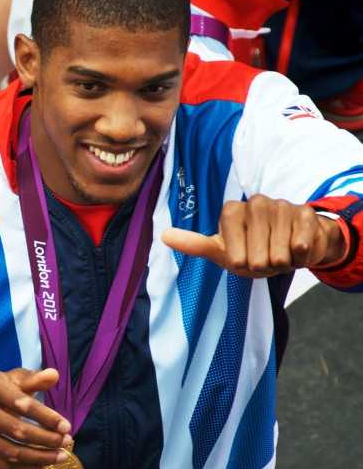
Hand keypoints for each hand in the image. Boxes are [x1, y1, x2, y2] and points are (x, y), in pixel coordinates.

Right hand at [0, 367, 72, 468]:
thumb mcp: (8, 380)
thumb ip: (32, 379)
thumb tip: (55, 375)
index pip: (21, 403)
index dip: (46, 417)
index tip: (67, 426)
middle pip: (16, 430)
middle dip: (47, 439)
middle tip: (68, 442)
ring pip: (10, 452)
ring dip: (40, 457)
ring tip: (61, 456)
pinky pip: (0, 466)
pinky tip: (42, 465)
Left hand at [162, 195, 345, 277]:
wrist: (291, 247)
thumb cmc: (252, 250)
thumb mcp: (222, 252)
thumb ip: (195, 244)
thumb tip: (164, 236)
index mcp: (231, 210)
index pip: (234, 254)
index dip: (240, 263)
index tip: (242, 257)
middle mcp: (255, 202)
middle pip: (257, 258)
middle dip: (262, 266)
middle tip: (264, 257)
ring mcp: (281, 205)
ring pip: (279, 254)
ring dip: (281, 262)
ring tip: (279, 252)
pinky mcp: (305, 212)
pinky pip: (300, 247)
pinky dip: (299, 257)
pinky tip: (297, 248)